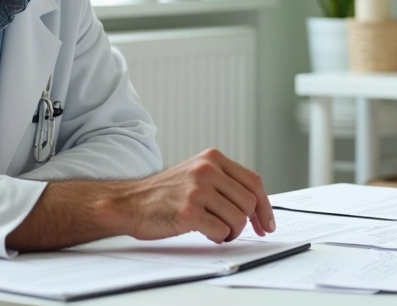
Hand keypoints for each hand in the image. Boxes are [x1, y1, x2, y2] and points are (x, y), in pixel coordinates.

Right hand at [111, 148, 276, 243]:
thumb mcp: (196, 173)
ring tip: (217, 230)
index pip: (253, 181)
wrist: (129, 202)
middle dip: (246, 222)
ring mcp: (197, 190)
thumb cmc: (165, 193)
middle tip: (234, 230)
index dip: (265, 206)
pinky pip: (221, 232)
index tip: (267, 223)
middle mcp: (206, 170)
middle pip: (249, 201)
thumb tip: (257, 206)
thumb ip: (224, 182)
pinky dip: (219, 238)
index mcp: (212, 158)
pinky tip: (206, 233)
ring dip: (231, 231)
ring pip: (238, 218)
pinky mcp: (188, 212)